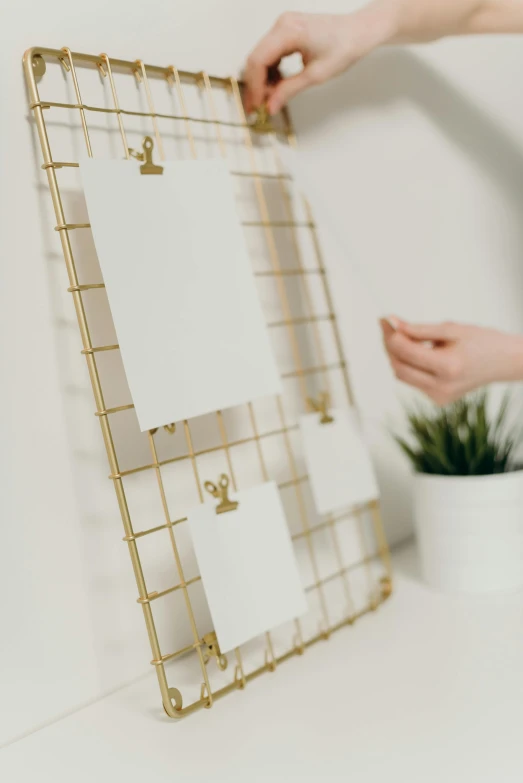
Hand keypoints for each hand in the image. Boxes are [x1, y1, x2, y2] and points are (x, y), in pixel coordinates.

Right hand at [243, 8, 395, 115]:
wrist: (358, 32)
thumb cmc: (344, 46)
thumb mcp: (315, 75)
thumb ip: (289, 90)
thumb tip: (271, 105)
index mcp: (288, 31)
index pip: (258, 61)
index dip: (254, 87)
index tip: (256, 106)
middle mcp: (282, 24)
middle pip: (255, 58)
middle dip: (255, 85)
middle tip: (258, 107)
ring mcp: (283, 25)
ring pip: (261, 56)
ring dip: (262, 79)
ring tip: (270, 98)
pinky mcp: (286, 30)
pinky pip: (270, 52)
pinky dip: (270, 70)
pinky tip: (277, 85)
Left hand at [380, 317, 522, 404]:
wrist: (504, 362)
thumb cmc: (481, 341)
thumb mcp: (451, 329)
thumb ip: (418, 329)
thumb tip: (392, 323)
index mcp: (448, 367)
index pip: (405, 352)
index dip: (391, 334)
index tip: (386, 319)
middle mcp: (442, 387)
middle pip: (398, 367)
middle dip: (390, 346)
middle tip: (389, 326)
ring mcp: (439, 397)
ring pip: (403, 375)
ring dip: (398, 356)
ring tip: (408, 337)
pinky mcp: (438, 400)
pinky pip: (414, 381)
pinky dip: (411, 365)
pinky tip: (422, 353)